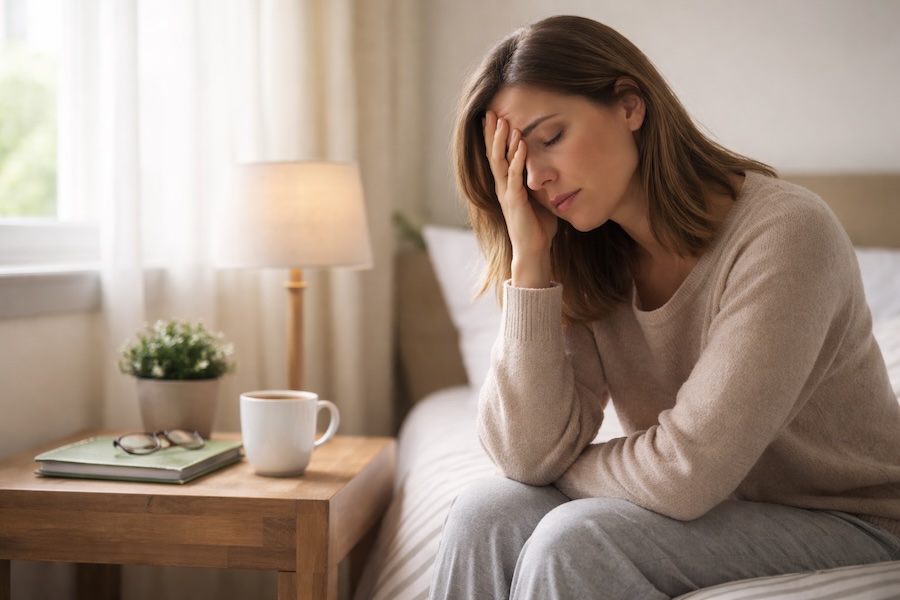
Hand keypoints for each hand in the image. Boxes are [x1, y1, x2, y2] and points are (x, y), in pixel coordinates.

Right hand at [484, 111, 556, 287]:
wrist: (534, 250)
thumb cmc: (538, 226)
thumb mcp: (539, 198)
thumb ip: (538, 182)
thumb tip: (549, 168)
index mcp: (506, 185)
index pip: (498, 155)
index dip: (495, 137)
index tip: (494, 117)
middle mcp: (502, 187)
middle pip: (493, 154)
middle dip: (492, 133)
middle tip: (490, 112)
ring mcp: (506, 193)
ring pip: (500, 162)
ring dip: (502, 141)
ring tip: (504, 122)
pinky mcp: (515, 201)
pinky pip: (514, 176)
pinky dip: (517, 159)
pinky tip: (520, 145)